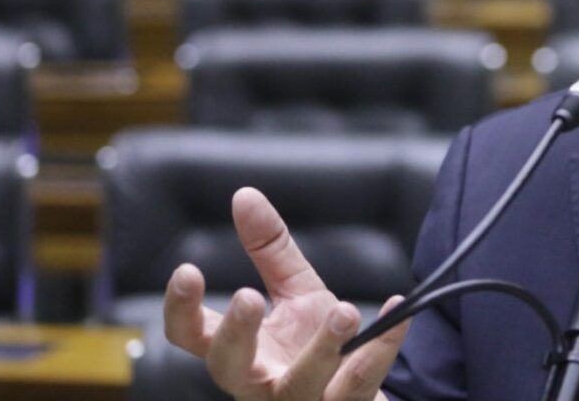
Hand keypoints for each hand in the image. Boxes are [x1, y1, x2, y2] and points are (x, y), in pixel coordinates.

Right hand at [163, 187, 411, 400]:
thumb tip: (244, 196)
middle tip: (248, 295)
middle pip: (229, 368)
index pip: (191, 336)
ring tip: (345, 310)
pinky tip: (397, 313)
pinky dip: (382, 347)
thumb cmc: (315, 344)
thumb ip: (270, 249)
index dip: (181, 308)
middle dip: (236, 333)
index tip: (188, 270)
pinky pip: (362, 384)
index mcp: (241, 352)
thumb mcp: (294, 292)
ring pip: (301, 386)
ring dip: (323, 348)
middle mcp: (261, 384)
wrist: (360, 391)